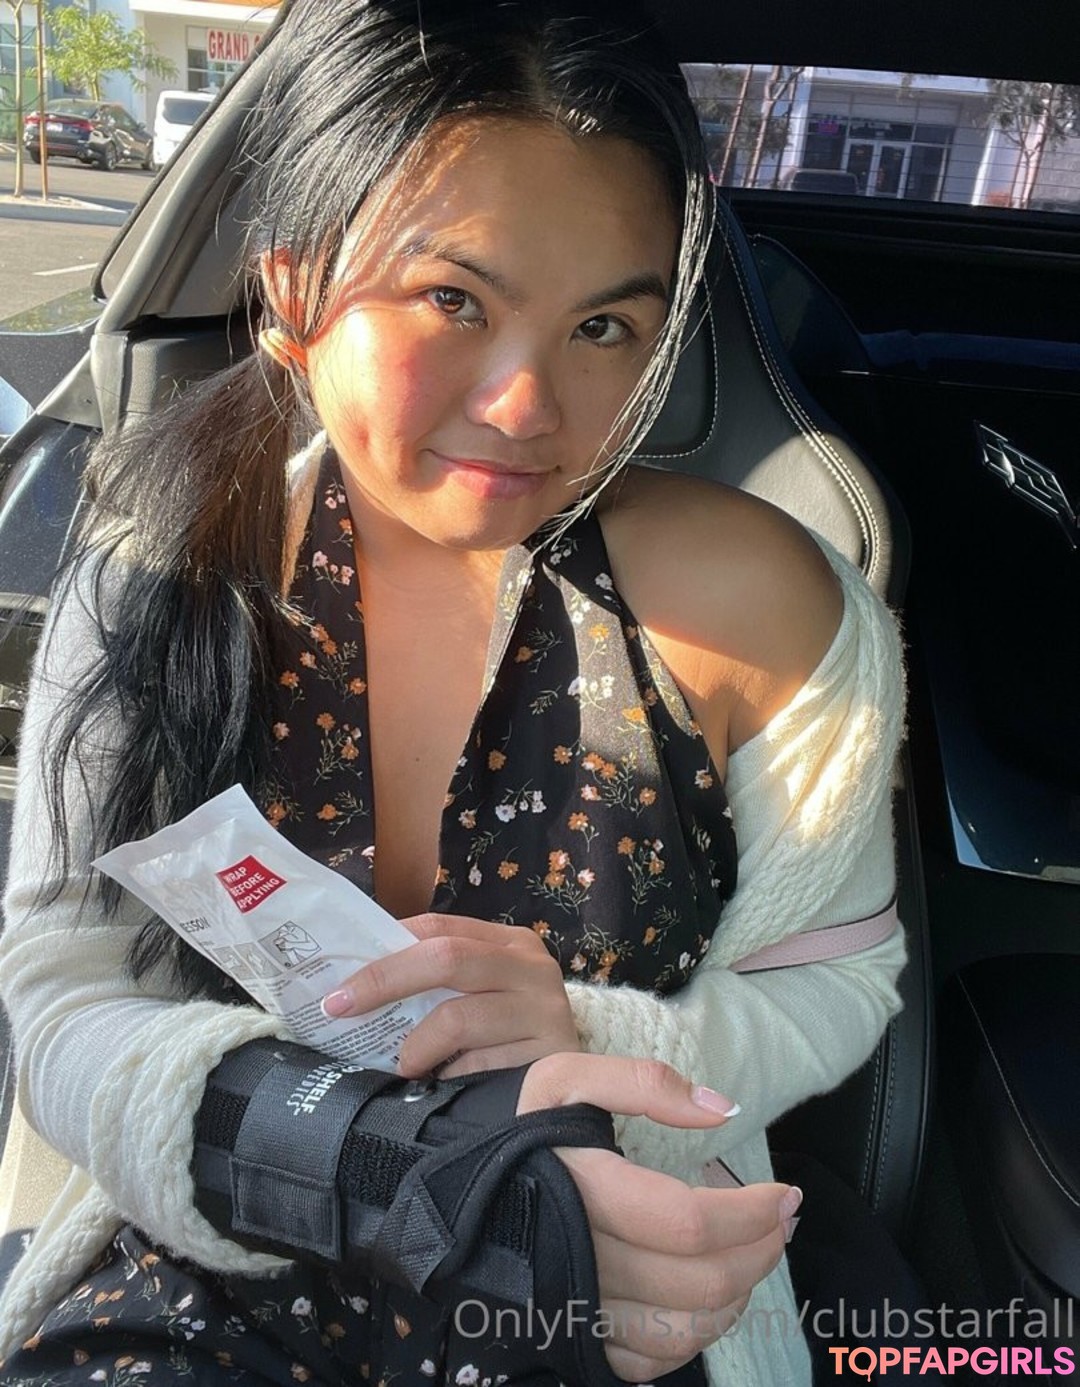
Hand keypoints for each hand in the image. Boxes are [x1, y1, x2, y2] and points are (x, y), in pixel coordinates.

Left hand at [322, 912, 579, 1077]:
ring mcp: (546, 1008)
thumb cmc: (507, 1042)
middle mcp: (533, 965)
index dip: (383, 950)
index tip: (337, 982)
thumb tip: (352, 989)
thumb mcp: (475, 998)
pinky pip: (479, 1064)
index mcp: (509, 942)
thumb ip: (433, 983)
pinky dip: (451, 1075)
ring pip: (458, 1016)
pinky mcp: (550, 1055)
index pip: (438, 929)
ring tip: (404, 1066)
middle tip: (341, 1009)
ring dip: (416, 1045)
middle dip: (384, 981)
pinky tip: (448, 1084)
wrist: (570, 1092)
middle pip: (447, 958)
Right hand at [518, 1053, 795, 1382]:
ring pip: (684, 1327)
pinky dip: (697, 1333)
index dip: (752, 1212)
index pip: (690, 1223)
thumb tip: (721, 1110)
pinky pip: (652, 1359)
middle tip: (783, 1219)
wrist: (445, 1194)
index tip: (785, 1192)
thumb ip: (641, 1082)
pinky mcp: (577, 1339)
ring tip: (756, 1252)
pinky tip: (712, 1295)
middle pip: (699, 1280)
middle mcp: (582, 1261)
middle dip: (760, 1248)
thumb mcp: (564, 1078)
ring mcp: (580, 1309)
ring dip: (739, 1292)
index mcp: (583, 1193)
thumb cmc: (514, 1131)